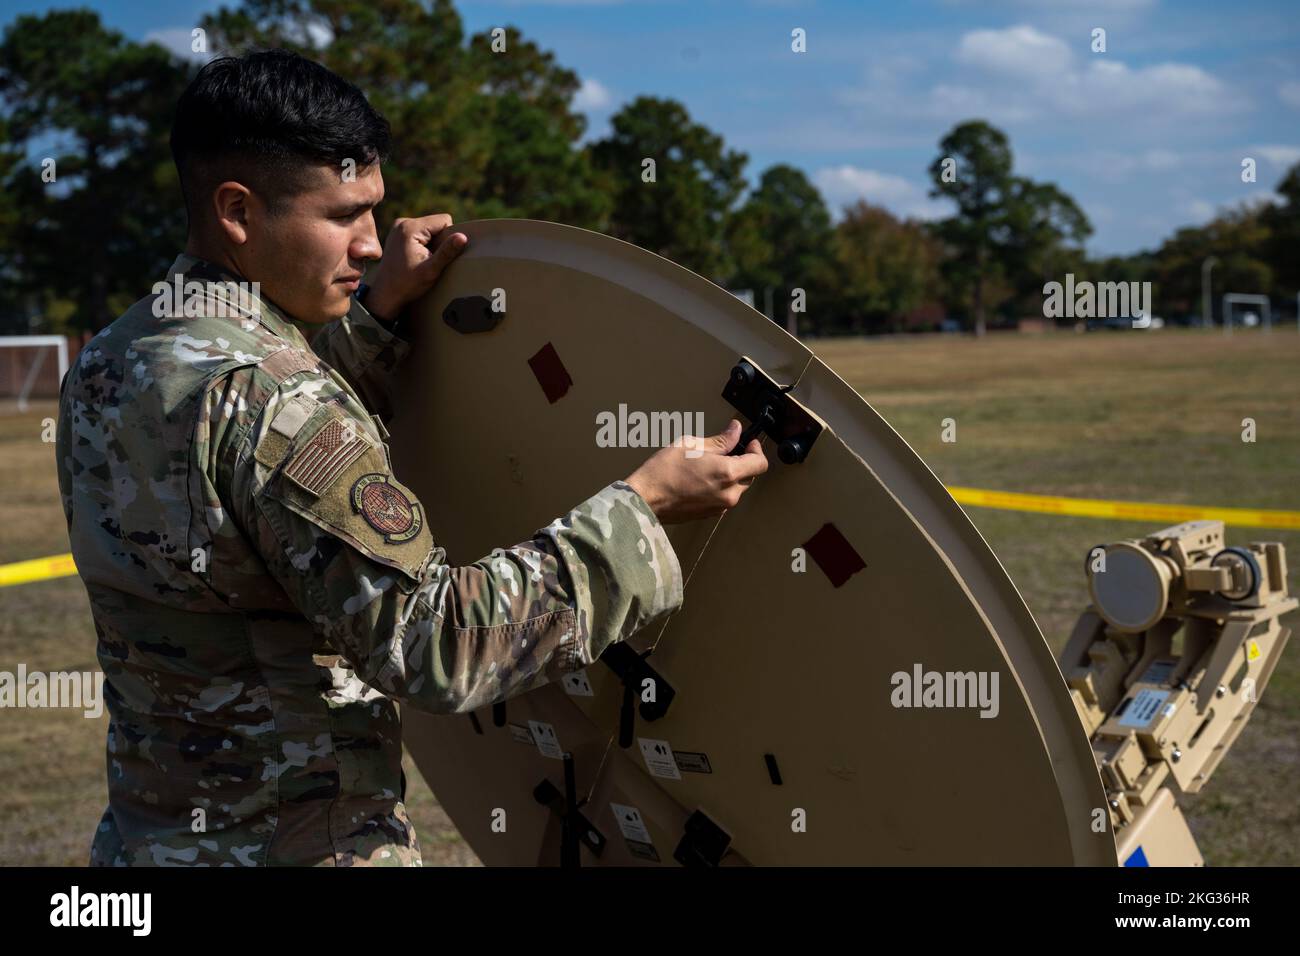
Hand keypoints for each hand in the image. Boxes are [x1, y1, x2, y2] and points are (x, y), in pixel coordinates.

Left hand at [365, 214, 467, 319]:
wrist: (386, 293)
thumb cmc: (407, 284)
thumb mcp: (431, 270)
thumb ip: (447, 252)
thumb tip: (463, 237)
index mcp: (411, 228)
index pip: (443, 220)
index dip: (448, 237)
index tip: (439, 255)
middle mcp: (403, 222)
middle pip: (436, 223)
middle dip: (439, 240)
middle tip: (430, 259)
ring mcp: (399, 226)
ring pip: (429, 227)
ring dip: (432, 242)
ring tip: (423, 259)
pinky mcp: (398, 232)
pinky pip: (420, 232)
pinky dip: (424, 243)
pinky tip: (417, 257)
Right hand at [623, 420, 768, 524]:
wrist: (645, 499)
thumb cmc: (663, 472)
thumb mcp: (691, 445)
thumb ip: (720, 440)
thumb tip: (735, 430)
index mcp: (727, 473)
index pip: (760, 463)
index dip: (757, 450)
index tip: (749, 442)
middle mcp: (729, 494)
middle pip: (750, 476)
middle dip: (742, 462)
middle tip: (724, 450)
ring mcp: (721, 507)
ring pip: (737, 488)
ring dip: (730, 475)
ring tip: (707, 465)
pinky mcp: (711, 514)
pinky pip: (725, 498)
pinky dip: (720, 487)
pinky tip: (702, 478)